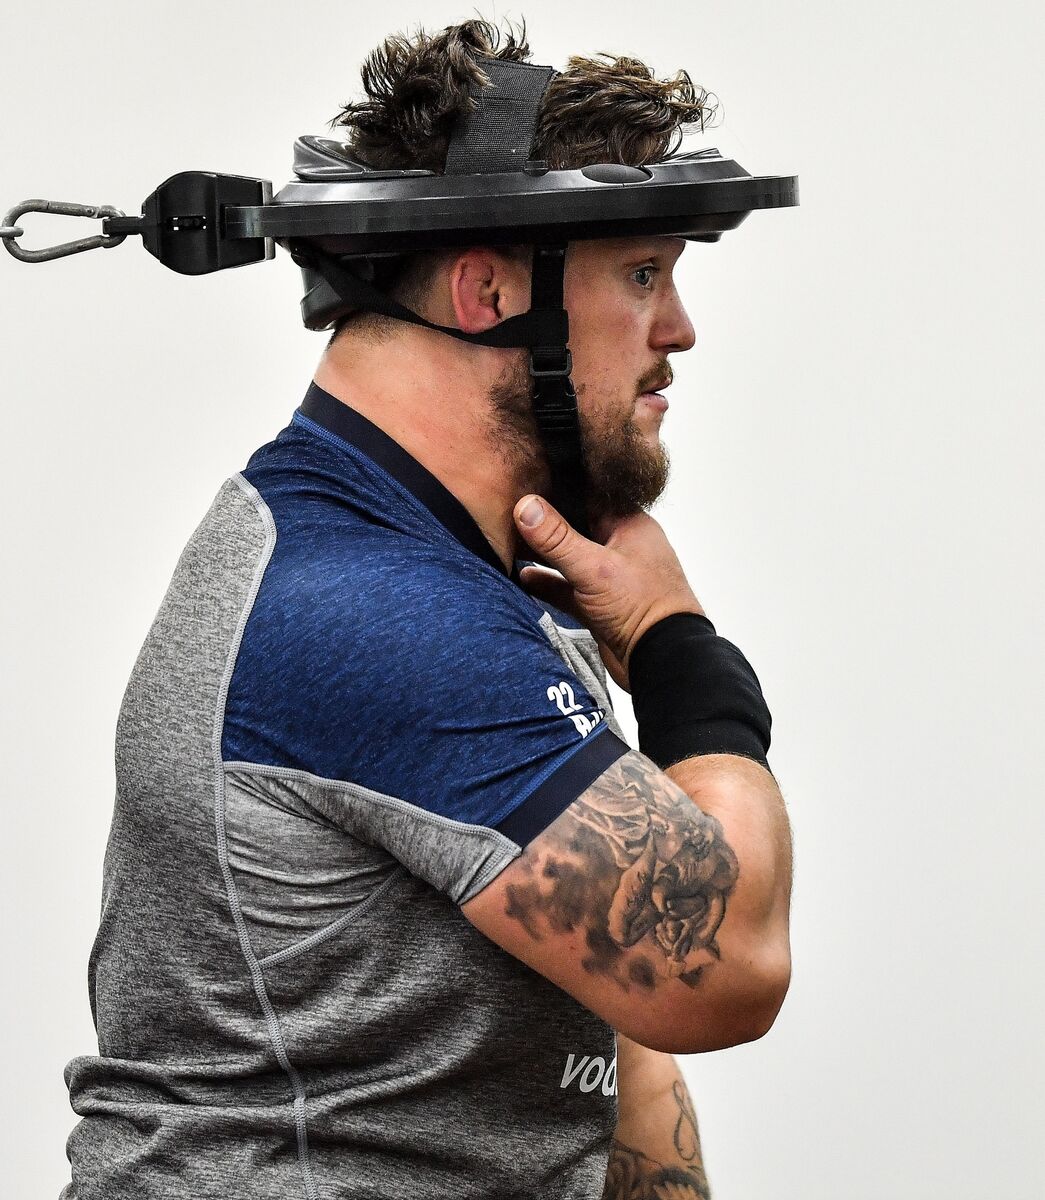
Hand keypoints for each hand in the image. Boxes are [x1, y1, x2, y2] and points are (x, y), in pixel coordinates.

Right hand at [513, 495, 705, 691]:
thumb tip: (525, 505)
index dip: (560, 486)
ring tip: (506, 539)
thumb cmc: (643, 605)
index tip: (527, 478)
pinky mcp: (598, 605)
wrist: (660, 661)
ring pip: (569, 558)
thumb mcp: (593, 567)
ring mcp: (609, 578)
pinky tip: (520, 576)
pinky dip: (546, 583)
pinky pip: (566, 588)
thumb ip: (557, 537)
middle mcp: (620, 547)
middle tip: (508, 506)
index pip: (591, 495)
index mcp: (629, 525)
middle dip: (545, 521)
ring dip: (542, 554)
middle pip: (576, 525)